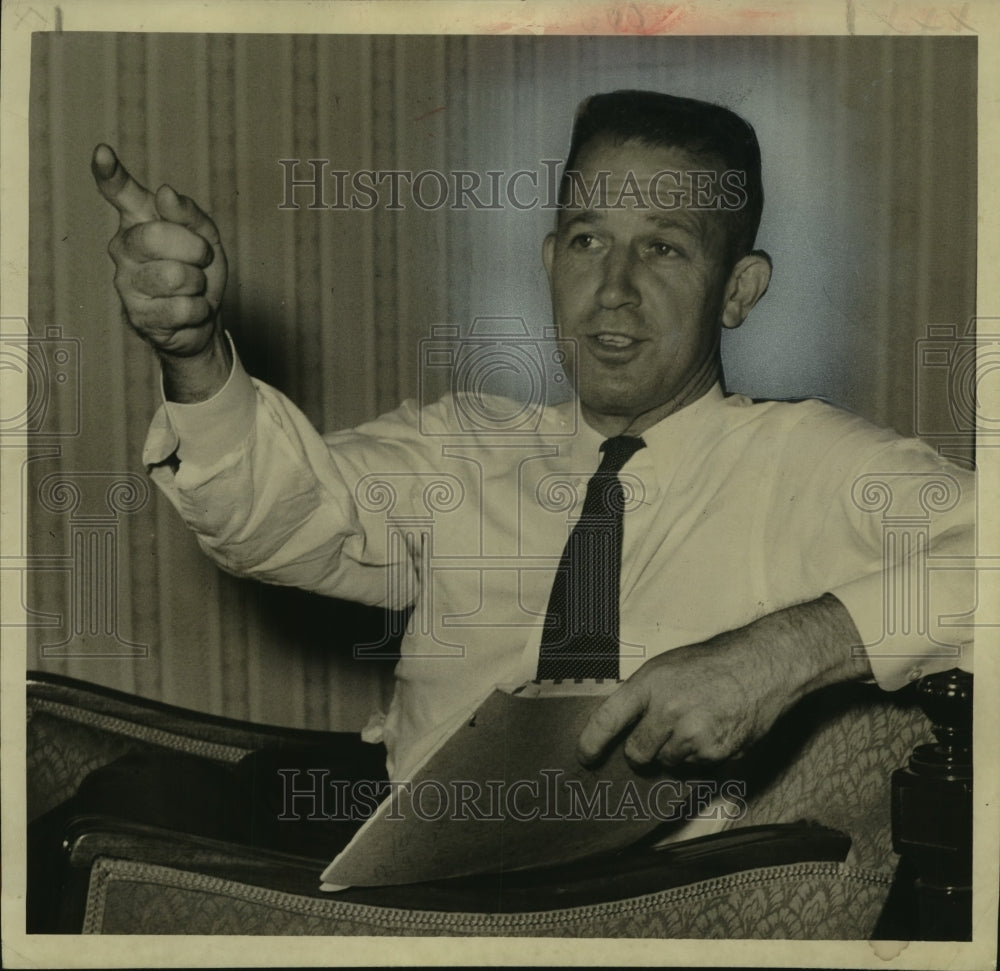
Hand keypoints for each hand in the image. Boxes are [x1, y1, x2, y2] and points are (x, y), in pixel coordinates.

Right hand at [93, 145, 230, 398]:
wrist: (202, 320)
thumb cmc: (199, 270)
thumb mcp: (206, 238)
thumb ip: (190, 214)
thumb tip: (166, 194)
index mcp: (140, 220)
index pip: (120, 192)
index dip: (110, 174)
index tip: (103, 153)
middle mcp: (124, 246)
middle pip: (157, 237)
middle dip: (194, 250)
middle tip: (201, 260)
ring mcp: (126, 281)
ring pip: (173, 275)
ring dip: (197, 283)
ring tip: (193, 287)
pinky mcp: (137, 314)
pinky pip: (181, 307)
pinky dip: (197, 310)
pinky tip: (188, 310)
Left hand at [577, 594, 870, 767]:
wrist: (762, 665)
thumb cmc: (712, 662)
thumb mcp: (667, 666)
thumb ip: (643, 694)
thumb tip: (620, 724)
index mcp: (650, 683)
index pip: (608, 719)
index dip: (592, 743)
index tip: (585, 757)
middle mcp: (668, 711)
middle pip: (636, 753)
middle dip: (642, 751)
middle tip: (656, 736)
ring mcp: (693, 735)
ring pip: (668, 762)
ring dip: (675, 752)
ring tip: (696, 724)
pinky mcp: (717, 753)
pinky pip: (695, 768)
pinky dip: (700, 757)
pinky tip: (714, 732)